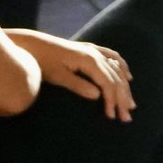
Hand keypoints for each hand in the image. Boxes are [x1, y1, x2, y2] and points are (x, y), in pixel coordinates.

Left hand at [9, 29, 133, 120]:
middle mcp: (96, 54)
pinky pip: (113, 58)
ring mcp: (95, 51)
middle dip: (122, 98)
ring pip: (117, 70)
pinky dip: (122, 68)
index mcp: (90, 61)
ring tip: (130, 104)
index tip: (111, 116)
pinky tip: (128, 76)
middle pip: (116, 78)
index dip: (112, 100)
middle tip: (126, 117)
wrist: (32, 44)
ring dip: (125, 88)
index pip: (108, 83)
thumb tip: (98, 96)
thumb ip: (78, 85)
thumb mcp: (58, 76)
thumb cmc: (42, 62)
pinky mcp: (91, 50)